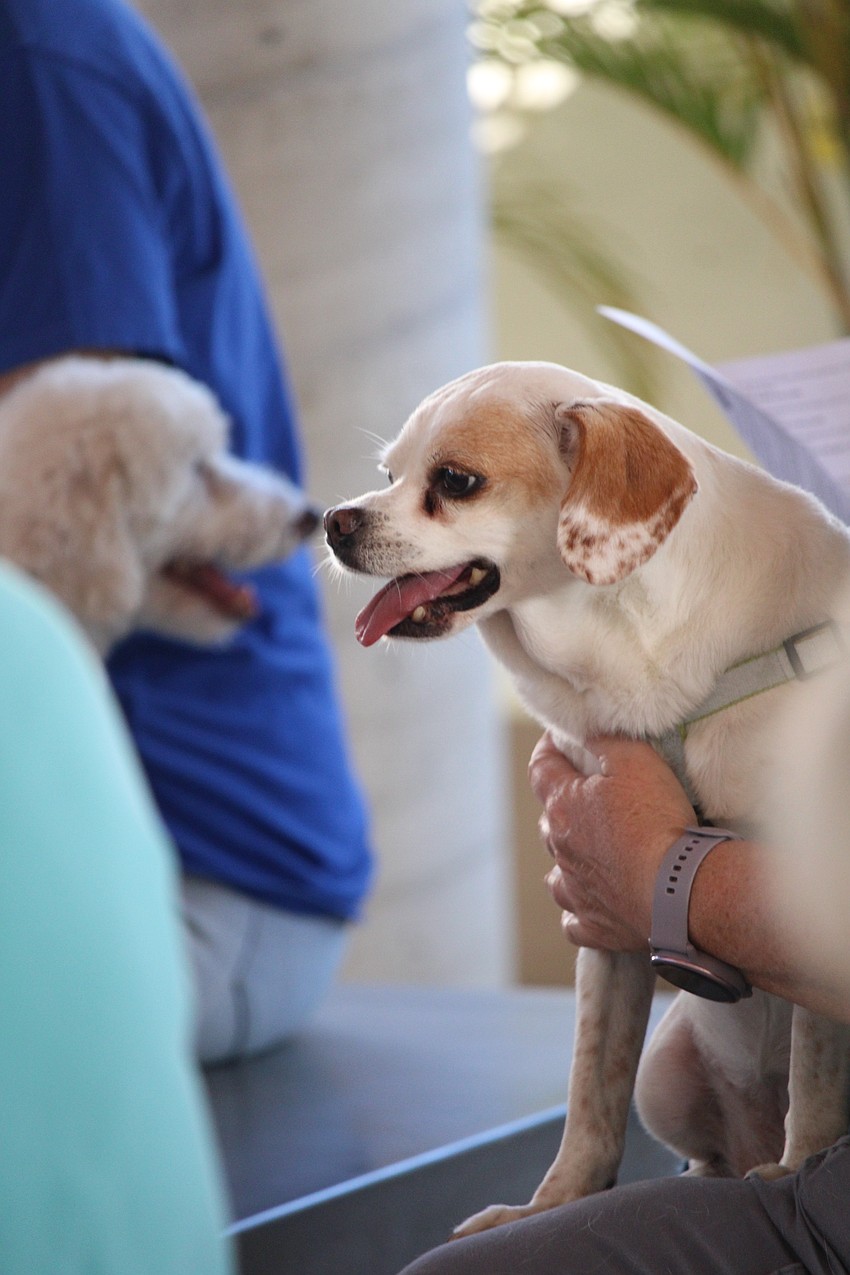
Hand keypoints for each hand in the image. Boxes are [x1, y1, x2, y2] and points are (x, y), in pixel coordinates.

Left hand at [529, 732, 694, 951]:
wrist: (679, 889)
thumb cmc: (656, 821)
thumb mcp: (635, 759)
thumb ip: (605, 739)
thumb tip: (584, 730)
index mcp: (563, 807)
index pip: (540, 769)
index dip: (548, 749)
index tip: (559, 739)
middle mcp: (560, 850)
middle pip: (551, 819)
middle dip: (564, 804)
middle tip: (590, 795)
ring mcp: (575, 890)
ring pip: (558, 871)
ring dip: (569, 858)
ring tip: (589, 850)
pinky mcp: (595, 924)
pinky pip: (574, 919)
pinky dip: (580, 908)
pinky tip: (592, 901)